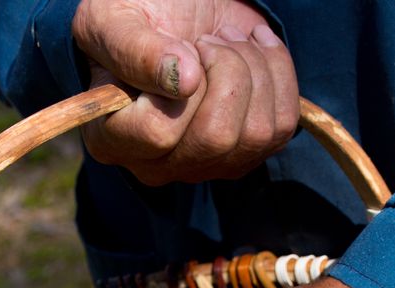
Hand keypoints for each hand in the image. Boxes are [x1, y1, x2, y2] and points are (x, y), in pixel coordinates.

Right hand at [72, 0, 298, 184]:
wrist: (174, 11)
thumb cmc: (132, 16)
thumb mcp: (113, 19)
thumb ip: (134, 50)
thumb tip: (184, 80)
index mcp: (112, 139)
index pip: (158, 134)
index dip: (180, 84)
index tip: (181, 46)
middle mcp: (159, 165)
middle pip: (215, 138)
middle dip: (226, 70)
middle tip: (208, 39)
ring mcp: (206, 165)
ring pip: (256, 134)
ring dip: (253, 67)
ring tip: (227, 40)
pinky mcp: (247, 153)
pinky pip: (283, 125)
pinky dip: (278, 72)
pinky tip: (254, 47)